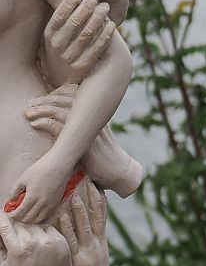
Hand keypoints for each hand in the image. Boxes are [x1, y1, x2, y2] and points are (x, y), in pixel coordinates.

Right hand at [0, 213, 71, 265]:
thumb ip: (1, 248)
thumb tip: (0, 231)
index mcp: (19, 249)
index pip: (7, 226)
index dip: (2, 219)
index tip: (0, 214)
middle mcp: (38, 243)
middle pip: (23, 224)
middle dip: (16, 223)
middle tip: (13, 220)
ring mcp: (53, 243)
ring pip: (38, 225)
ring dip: (31, 227)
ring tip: (26, 229)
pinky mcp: (64, 245)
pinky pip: (52, 231)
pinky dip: (45, 232)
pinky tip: (40, 237)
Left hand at [8, 155, 72, 224]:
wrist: (59, 164)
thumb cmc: (42, 168)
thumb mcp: (23, 178)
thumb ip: (15, 191)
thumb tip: (11, 200)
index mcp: (32, 197)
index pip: (20, 213)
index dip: (13, 215)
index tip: (11, 213)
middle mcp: (42, 203)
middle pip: (29, 218)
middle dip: (21, 218)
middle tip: (18, 214)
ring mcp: (51, 203)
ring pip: (39, 219)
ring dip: (31, 219)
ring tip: (27, 214)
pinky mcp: (57, 201)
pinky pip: (48, 214)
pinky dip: (41, 216)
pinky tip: (37, 211)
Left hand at [25, 87, 143, 197]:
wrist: (117, 170)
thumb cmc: (103, 157)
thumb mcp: (93, 138)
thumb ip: (81, 130)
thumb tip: (62, 129)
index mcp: (94, 114)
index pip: (74, 96)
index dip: (56, 95)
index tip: (41, 99)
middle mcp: (92, 117)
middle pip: (65, 100)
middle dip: (45, 100)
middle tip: (30, 103)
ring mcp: (86, 128)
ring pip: (60, 111)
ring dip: (41, 109)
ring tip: (28, 113)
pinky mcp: (81, 140)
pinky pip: (59, 126)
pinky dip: (45, 123)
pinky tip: (35, 124)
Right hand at [40, 0, 116, 83]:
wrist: (62, 77)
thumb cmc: (64, 46)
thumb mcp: (58, 34)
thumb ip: (67, 17)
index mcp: (49, 35)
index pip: (59, 15)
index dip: (70, 2)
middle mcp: (57, 46)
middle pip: (74, 22)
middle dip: (87, 7)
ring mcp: (69, 57)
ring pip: (87, 34)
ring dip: (98, 18)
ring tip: (105, 6)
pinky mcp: (83, 67)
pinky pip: (97, 48)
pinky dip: (105, 35)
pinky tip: (112, 24)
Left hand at [57, 182, 116, 265]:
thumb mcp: (94, 265)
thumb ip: (89, 249)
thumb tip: (83, 237)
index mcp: (101, 244)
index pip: (101, 215)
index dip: (98, 197)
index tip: (95, 182)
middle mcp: (97, 245)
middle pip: (94, 214)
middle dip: (89, 195)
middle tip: (84, 176)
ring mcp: (88, 252)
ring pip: (83, 224)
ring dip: (78, 206)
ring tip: (72, 188)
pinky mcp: (78, 261)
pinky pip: (71, 240)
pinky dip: (66, 225)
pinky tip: (60, 215)